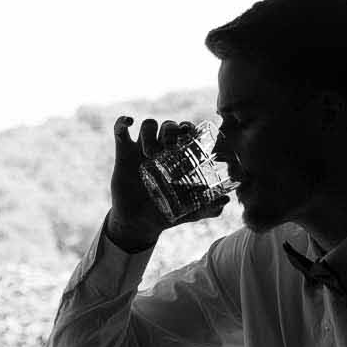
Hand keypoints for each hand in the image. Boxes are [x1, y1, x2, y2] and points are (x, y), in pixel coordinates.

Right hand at [108, 115, 196, 245]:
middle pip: (169, 126)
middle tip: (169, 146)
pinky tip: (129, 122)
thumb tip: (226, 201)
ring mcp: (142, 149)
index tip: (189, 133)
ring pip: (148, 125)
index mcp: (178, 158)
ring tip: (149, 152)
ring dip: (149, 133)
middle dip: (170, 130)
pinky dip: (122, 122)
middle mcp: (162, 149)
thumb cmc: (165, 215)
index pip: (186, 132)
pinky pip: (120, 130)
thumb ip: (208, 208)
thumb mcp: (189, 213)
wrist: (138, 224)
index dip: (189, 127)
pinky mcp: (124, 152)